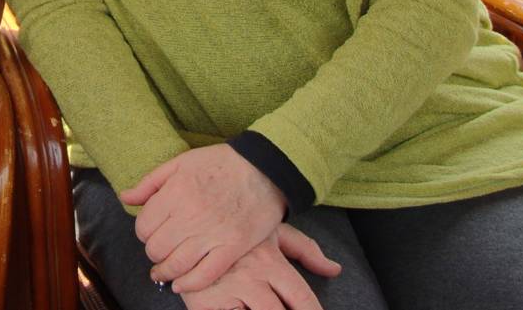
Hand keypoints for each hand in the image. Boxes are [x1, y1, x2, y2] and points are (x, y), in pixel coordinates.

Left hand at [123, 144, 286, 291]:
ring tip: (163, 271)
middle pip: (157, 248)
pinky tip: (180, 284)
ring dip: (165, 271)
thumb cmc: (220, 163)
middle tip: (160, 248)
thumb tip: (125, 198)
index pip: (144, 226)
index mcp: (175, 193)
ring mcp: (212, 234)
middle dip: (153, 251)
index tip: (150, 231)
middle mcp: (191, 216)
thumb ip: (150, 183)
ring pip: (176, 265)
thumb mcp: (180, 163)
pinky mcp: (233, 248)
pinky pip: (205, 275)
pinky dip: (189, 284)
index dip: (144, 231)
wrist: (264, 169)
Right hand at [178, 224, 339, 309]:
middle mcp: (253, 278)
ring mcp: (229, 291)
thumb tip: (335, 269)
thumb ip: (303, 250)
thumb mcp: (269, 233)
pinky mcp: (205, 303)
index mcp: (271, 263)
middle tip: (280, 308)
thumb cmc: (234, 229)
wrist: (187, 221)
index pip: (302, 298)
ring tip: (253, 305)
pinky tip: (236, 307)